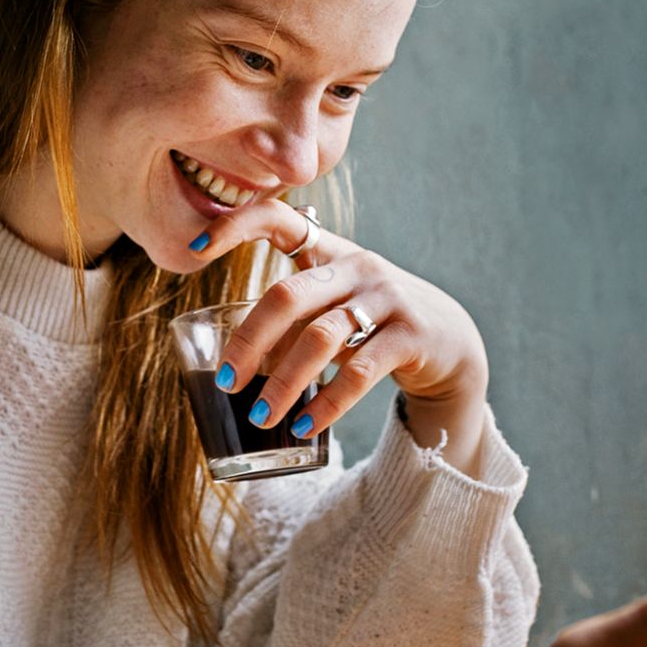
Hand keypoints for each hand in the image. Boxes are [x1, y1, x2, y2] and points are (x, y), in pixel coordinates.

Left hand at [190, 198, 491, 473]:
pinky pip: (361, 372)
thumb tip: (236, 361)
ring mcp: (387, 298)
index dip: (236, 226)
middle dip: (249, 339)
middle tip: (226, 380)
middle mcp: (357, 266)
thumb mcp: (334, 307)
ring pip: (321, 338)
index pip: (279, 218)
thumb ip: (291, 320)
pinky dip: (328, 404)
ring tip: (260, 417)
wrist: (451, 340)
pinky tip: (304, 427)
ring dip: (285, 383)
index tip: (195, 250)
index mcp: (329, 251)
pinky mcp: (411, 335)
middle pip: (288, 294)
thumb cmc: (373, 322)